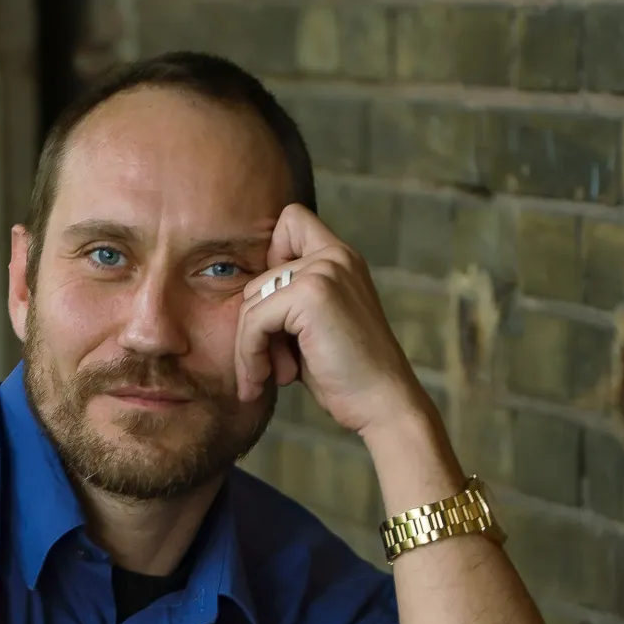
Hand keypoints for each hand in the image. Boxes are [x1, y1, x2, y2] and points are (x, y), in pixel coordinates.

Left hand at [235, 204, 425, 438]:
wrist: (382, 402)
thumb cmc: (346, 374)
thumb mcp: (313, 328)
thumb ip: (286, 304)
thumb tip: (241, 299)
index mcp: (340, 258)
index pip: (291, 220)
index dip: (272, 261)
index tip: (279, 311)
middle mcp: (335, 255)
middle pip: (259, 278)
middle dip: (257, 327)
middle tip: (275, 366)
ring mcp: (324, 270)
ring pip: (251, 301)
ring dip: (252, 347)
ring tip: (275, 376)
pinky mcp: (311, 294)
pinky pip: (254, 320)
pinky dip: (250, 355)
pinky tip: (265, 380)